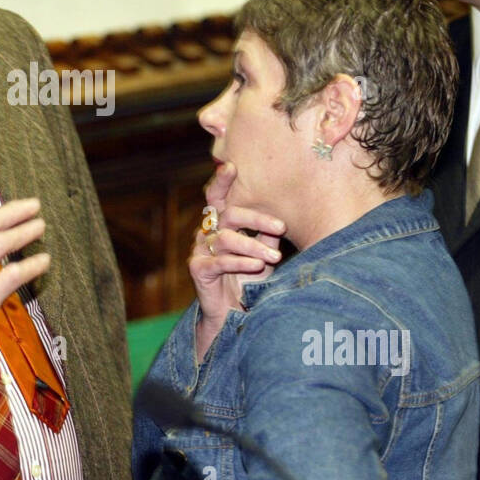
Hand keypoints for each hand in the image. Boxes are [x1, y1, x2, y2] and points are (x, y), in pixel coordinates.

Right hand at [189, 162, 284, 362]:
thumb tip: (281, 215)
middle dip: (257, 218)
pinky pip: (220, 261)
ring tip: (274, 258)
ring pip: (227, 238)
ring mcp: (200, 249)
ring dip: (254, 245)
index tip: (231, 166)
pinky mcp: (198, 268)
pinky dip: (240, 262)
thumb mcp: (264, 253)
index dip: (221, 181)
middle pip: (229, 214)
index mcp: (220, 223)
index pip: (218, 196)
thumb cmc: (250, 279)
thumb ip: (267, 234)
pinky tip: (257, 265)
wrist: (233, 313)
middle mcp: (207, 232)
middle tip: (281, 226)